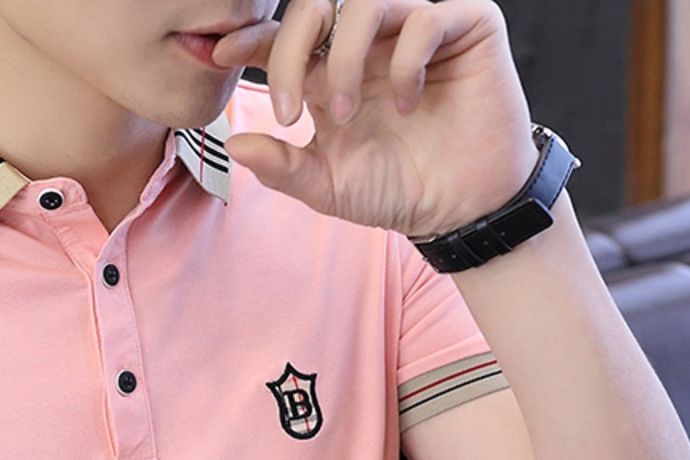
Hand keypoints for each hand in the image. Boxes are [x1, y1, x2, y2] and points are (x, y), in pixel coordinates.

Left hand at [214, 0, 538, 237]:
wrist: (461, 209)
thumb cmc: (398, 193)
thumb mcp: (329, 187)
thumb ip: (282, 167)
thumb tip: (234, 144)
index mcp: (335, 69)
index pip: (289, 36)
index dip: (256, 39)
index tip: (224, 54)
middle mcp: (373, 42)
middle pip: (318, 5)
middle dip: (291, 48)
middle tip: (288, 108)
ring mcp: (417, 30)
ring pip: (367, 2)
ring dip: (343, 59)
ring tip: (344, 115)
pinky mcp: (465, 29)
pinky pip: (425, 18)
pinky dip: (405, 60)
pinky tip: (406, 103)